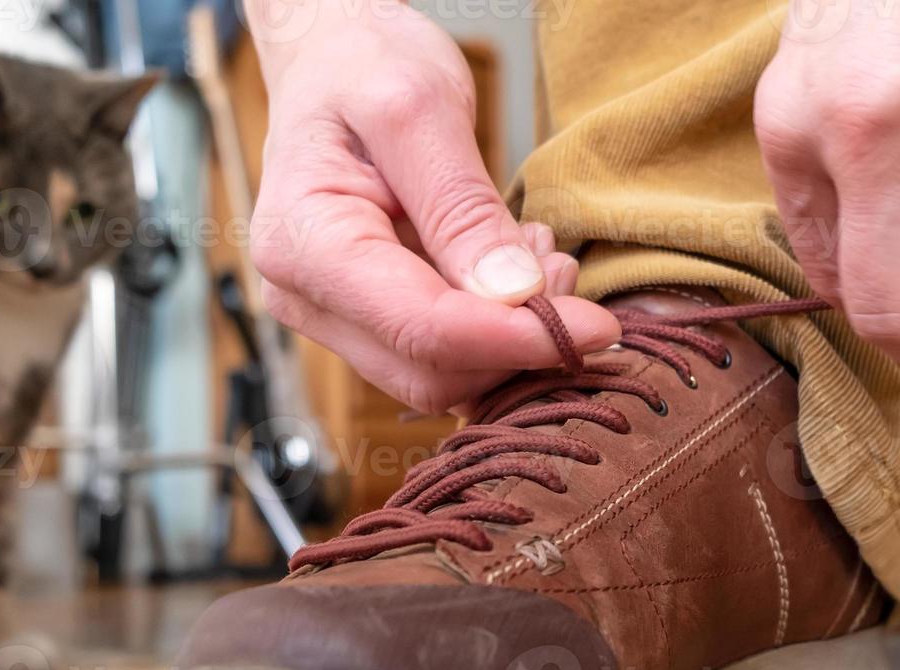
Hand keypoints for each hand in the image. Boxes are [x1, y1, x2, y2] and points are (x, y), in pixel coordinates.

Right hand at [247, 3, 618, 412]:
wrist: (332, 61)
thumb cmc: (362, 66)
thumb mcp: (418, 109)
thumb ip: (462, 206)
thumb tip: (512, 294)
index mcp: (302, 243)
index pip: (421, 328)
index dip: (516, 339)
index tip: (597, 325)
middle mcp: (305, 298)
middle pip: (431, 373)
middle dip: (517, 342)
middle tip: (566, 271)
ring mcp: (333, 317)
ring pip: (442, 378)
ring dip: (511, 337)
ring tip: (540, 256)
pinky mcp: (367, 322)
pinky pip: (442, 356)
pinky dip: (496, 330)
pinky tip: (516, 272)